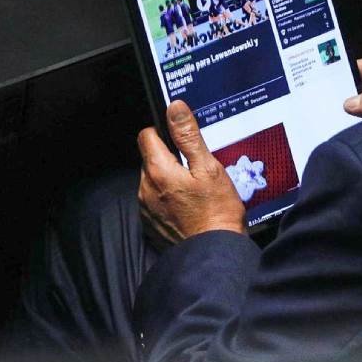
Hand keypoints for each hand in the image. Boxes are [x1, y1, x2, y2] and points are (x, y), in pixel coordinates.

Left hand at [138, 101, 245, 243]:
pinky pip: (154, 202)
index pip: (146, 136)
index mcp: (158, 170)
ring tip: (195, 190)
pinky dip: (168, 199)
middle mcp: (145, 189)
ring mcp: (146, 209)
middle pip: (150, 159)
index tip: (181, 139)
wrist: (213, 253)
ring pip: (152, 181)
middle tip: (196, 168)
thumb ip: (188, 136)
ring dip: (168, 179)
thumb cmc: (216, 211)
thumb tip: (174, 108)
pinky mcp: (150, 225)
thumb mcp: (209, 167)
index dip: (163, 132)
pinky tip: (189, 206)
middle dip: (169, 158)